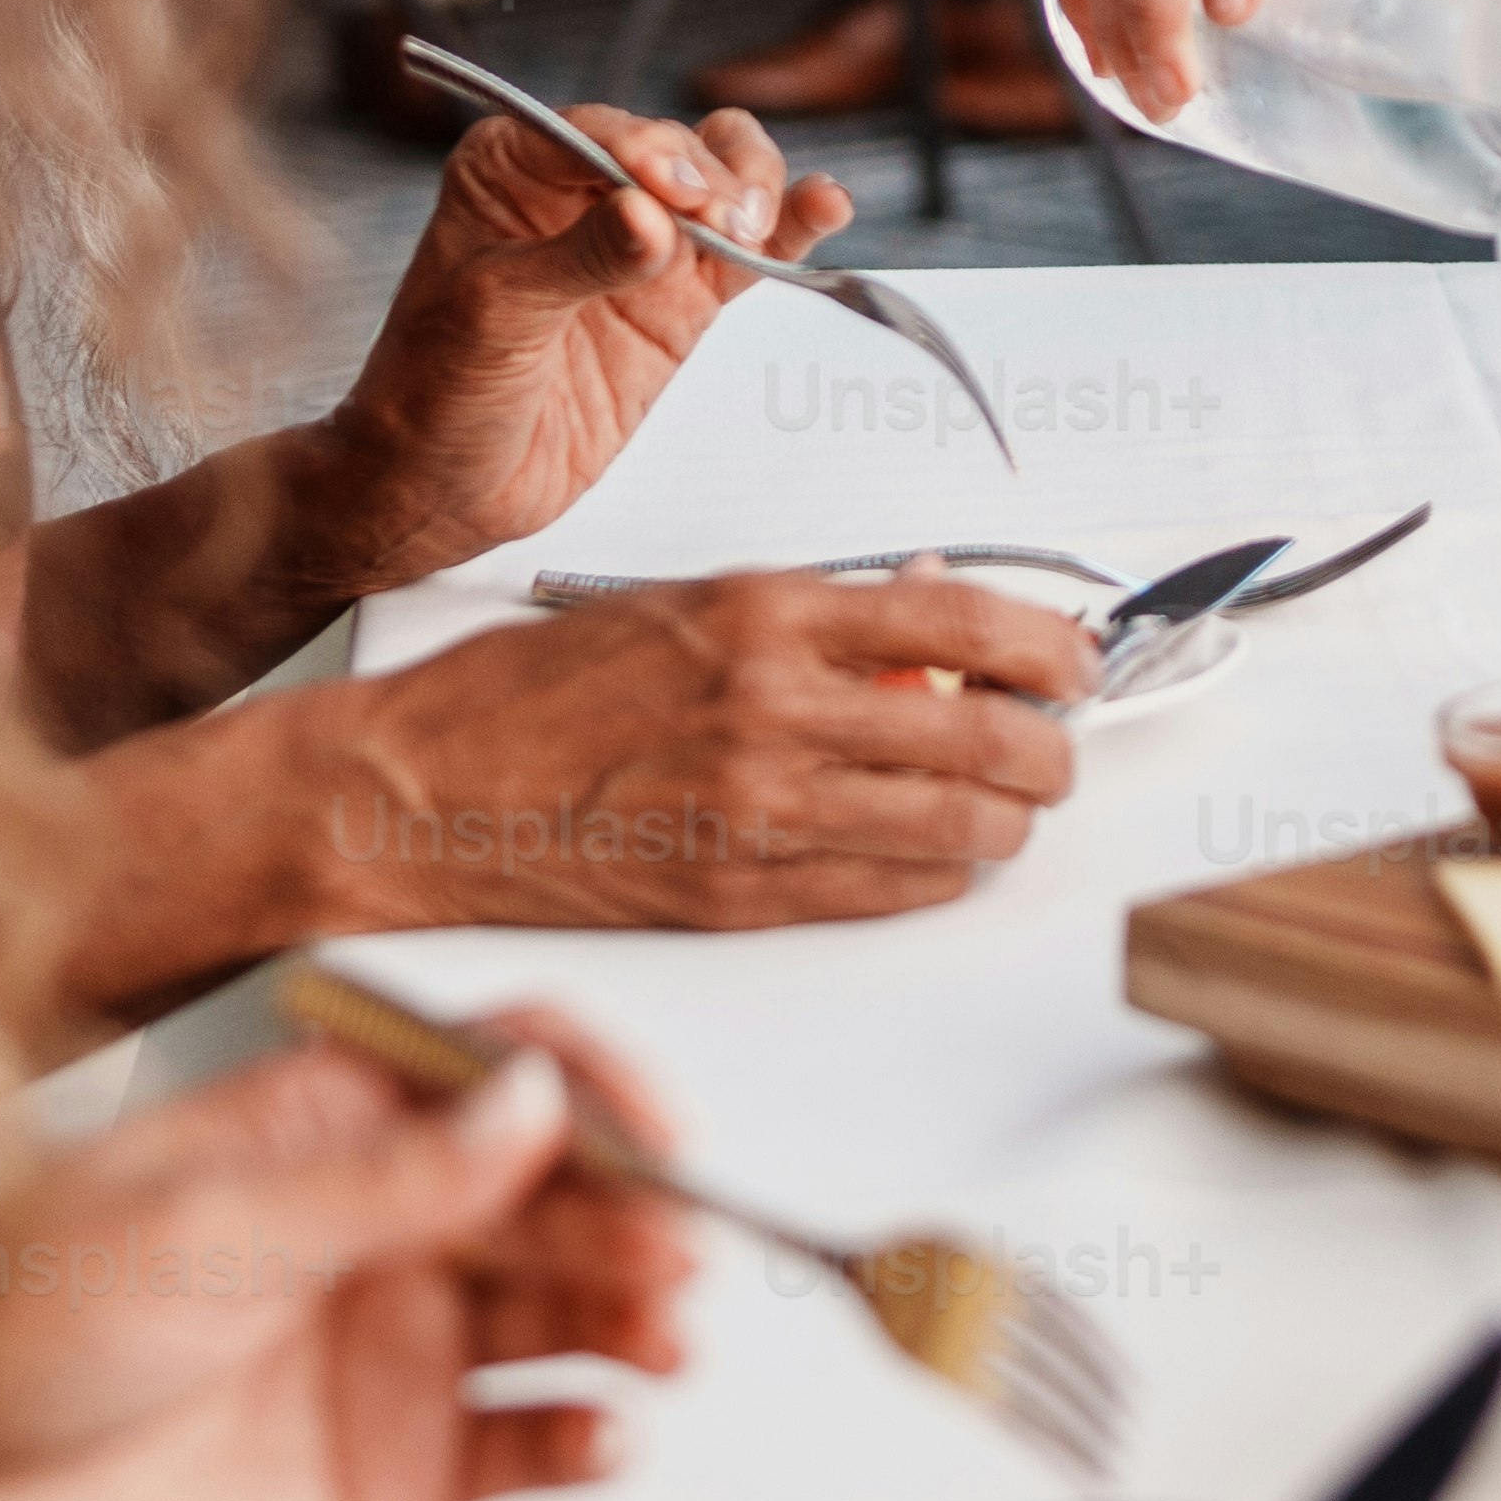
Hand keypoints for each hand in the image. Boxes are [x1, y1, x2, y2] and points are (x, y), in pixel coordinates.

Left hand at [0, 1023, 697, 1500]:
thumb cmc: (21, 1317)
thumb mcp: (206, 1226)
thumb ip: (384, 1183)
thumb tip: (529, 1103)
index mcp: (336, 1125)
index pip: (506, 1073)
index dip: (597, 1092)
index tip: (659, 1136)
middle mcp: (386, 1228)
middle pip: (560, 1198)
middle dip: (632, 1220)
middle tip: (670, 1259)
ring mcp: (397, 1346)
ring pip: (565, 1318)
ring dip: (633, 1324)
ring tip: (660, 1342)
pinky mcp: (394, 1469)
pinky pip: (524, 1447)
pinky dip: (584, 1442)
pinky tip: (603, 1435)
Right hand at [254, 571, 1094, 930]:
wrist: (424, 788)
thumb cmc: (535, 692)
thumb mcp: (684, 604)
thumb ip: (812, 616)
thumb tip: (927, 620)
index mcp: (766, 613)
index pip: (969, 621)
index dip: (1051, 647)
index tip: (1076, 661)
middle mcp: (777, 710)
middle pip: (990, 738)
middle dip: (1050, 747)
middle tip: (1054, 744)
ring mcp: (762, 813)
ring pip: (959, 829)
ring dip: (1004, 819)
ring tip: (999, 804)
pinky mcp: (741, 896)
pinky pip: (892, 892)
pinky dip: (936, 874)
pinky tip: (929, 853)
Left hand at [286, 102, 852, 594]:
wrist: (442, 490)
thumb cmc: (432, 393)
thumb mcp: (491, 317)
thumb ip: (576, 260)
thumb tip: (650, 217)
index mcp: (511, 168)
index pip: (598, 131)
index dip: (644, 149)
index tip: (668, 189)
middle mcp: (582, 193)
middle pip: (677, 144)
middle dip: (708, 170)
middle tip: (716, 218)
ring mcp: (640, 248)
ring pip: (724, 182)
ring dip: (753, 189)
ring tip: (749, 228)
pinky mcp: (680, 304)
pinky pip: (748, 253)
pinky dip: (791, 227)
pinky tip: (824, 206)